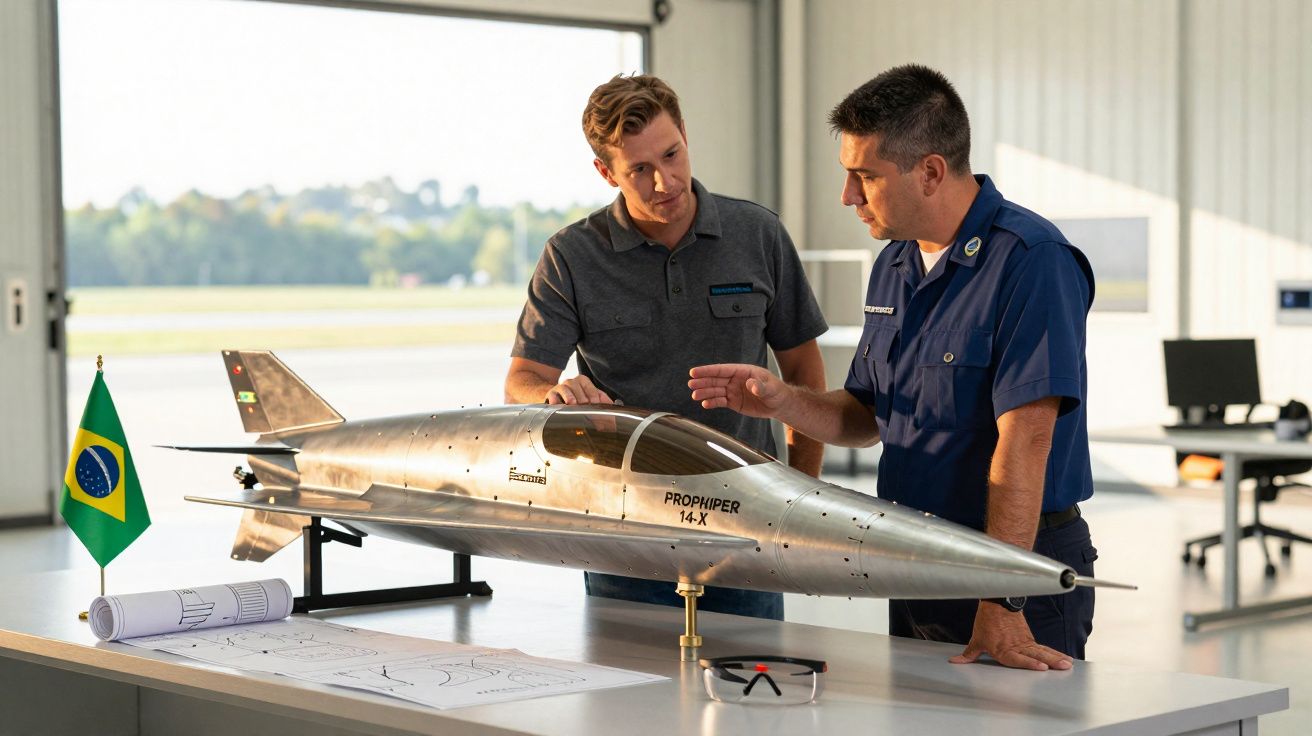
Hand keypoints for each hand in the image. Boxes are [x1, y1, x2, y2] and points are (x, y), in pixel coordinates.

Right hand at [545, 376, 612, 404]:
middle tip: (586, 408)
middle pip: (577, 388)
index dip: (593, 396)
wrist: (559, 398)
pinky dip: (555, 401)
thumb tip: (614, 408)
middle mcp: (572, 382)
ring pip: (565, 389)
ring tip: (573, 404)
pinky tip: (559, 406)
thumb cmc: (578, 398)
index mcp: (583, 381)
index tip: (595, 404)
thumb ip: (603, 401)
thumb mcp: (592, 397)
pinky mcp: (551, 394)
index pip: (589, 387)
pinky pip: (553, 396)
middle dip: (582, 400)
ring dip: (570, 397)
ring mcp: (561, 387)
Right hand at [688, 364, 789, 418]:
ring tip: (694, 395)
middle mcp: (735, 380)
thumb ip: (760, 386)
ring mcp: (733, 391)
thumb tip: (750, 385)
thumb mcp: (771, 388)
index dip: (708, 371)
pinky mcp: (733, 402)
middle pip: (715, 380)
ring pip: (716, 391)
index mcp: (742, 371)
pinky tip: (704, 404)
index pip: (722, 370)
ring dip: (704, 392)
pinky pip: (720, 401)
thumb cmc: (776, 391)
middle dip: (703, 381)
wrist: (779, 404)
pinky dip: (712, 402)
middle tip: (690, 384)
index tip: (694, 372)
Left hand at [948, 601, 1072, 670]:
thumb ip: (970, 654)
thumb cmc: (987, 621)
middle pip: (1035, 655)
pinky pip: (1043, 647)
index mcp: (1002, 649)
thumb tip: (956, 661)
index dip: (1029, 663)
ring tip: (1067, 663)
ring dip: (1056, 657)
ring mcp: (1024, 642)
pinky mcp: (1029, 637)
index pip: (1017, 658)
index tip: (1042, 667)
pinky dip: (1054, 653)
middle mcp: (1016, 647)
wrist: (996, 603)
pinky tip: (1065, 658)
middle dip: (1050, 661)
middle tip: (1063, 667)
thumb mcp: (976, 639)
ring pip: (1042, 651)